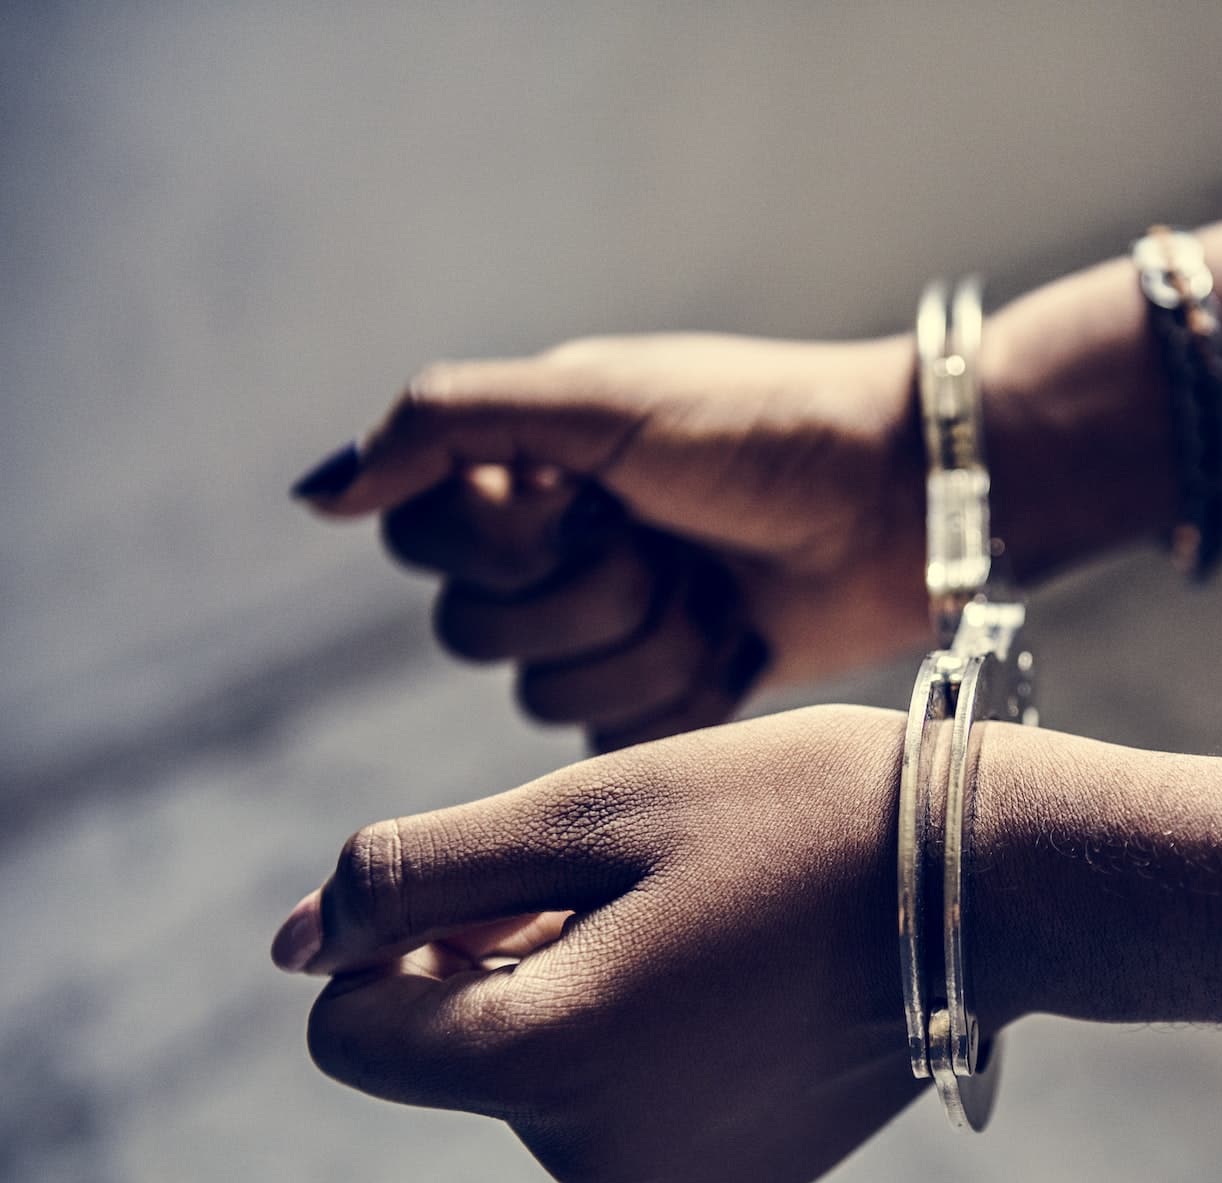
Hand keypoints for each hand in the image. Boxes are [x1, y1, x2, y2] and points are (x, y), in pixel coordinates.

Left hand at [269, 705, 928, 1182]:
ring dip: (587, 993)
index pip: (350, 1033)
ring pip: (554, 1077)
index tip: (504, 876)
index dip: (397, 940)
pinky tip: (753, 971)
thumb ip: (414, 876)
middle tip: (637, 876)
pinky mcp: (744, 1180)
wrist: (991, 878)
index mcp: (544, 1061)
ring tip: (709, 916)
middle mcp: (596, 1156)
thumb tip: (294, 945)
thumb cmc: (788, 816)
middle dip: (504, 959)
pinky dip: (661, 1039)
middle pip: (462, 1052)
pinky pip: (639, 1108)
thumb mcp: (586, 812)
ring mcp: (678, 1181)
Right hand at [294, 335, 931, 750]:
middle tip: (676, 542)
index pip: (423, 545)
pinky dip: (685, 695)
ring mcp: (612, 633)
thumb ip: (444, 425)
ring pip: (550, 697)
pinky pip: (616, 743)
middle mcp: (554, 555)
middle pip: (478, 633)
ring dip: (651, 641)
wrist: (907, 502)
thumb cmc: (763, 429)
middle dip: (594, 593)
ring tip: (722, 589)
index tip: (583, 501)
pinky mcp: (669, 701)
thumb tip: (313, 496)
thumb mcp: (598, 399)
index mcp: (524, 474)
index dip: (501, 542)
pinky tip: (740, 644)